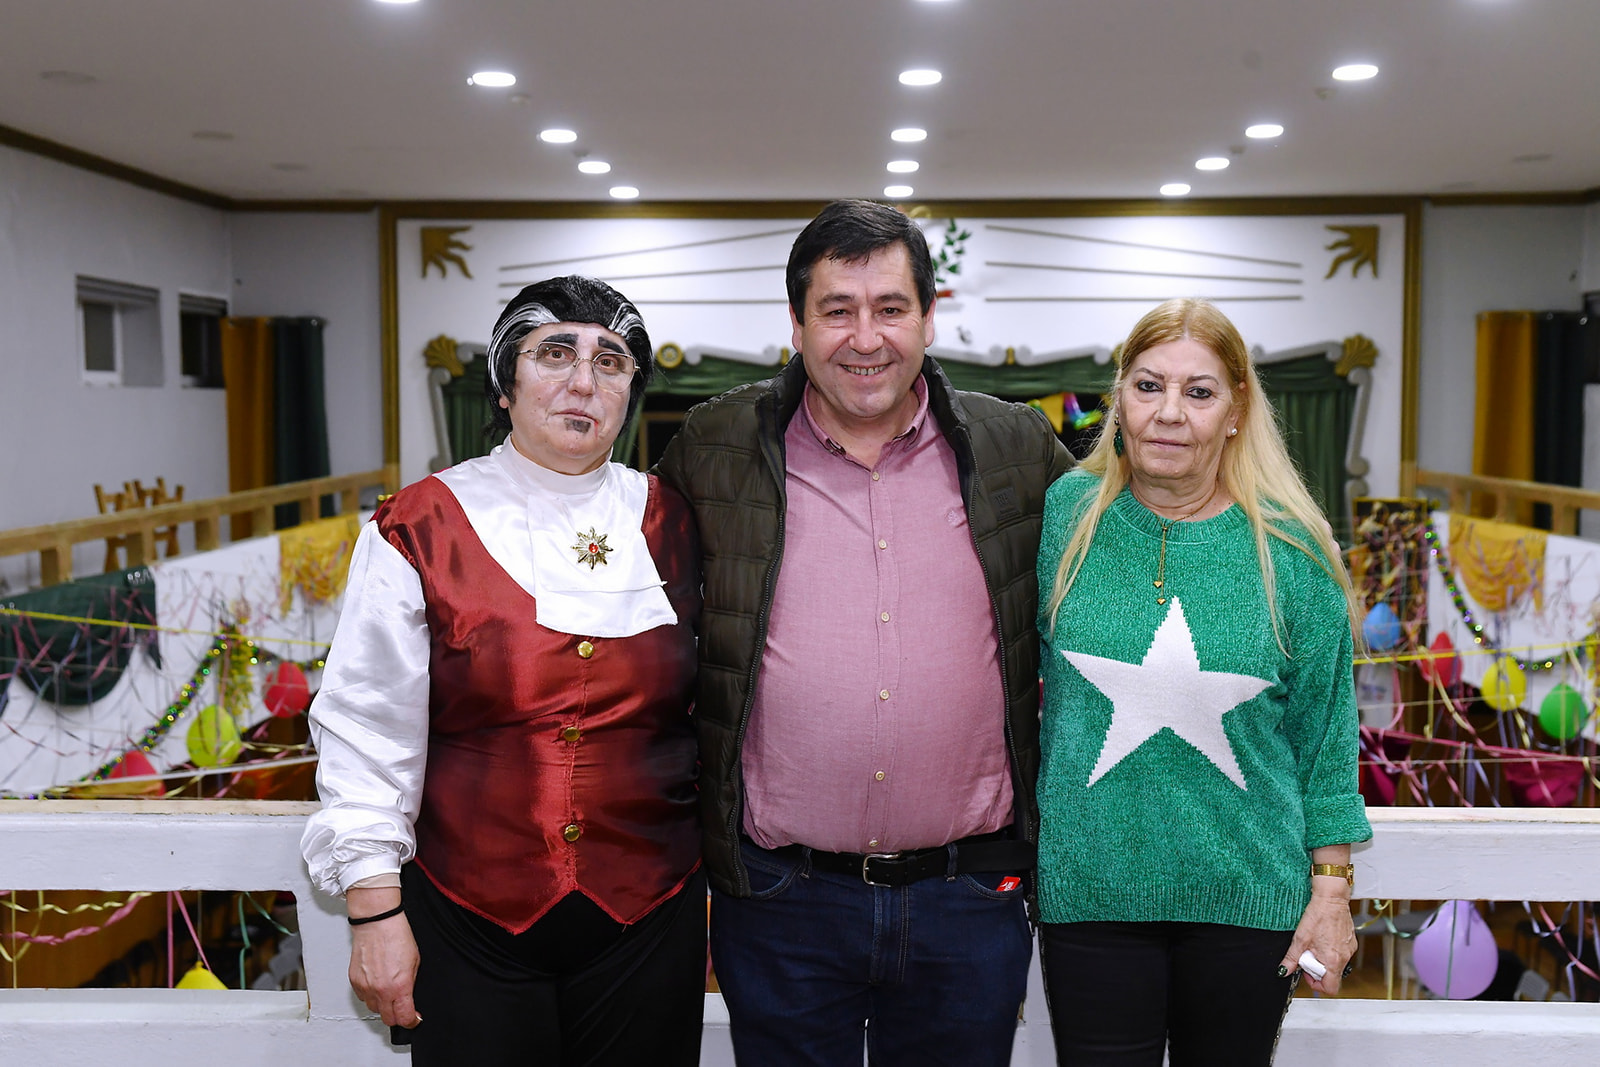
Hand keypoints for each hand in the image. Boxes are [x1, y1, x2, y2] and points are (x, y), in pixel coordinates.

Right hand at [347, 890, 421, 1027]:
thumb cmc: (396, 936)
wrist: (377, 924)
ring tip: (388, 991)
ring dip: (382, 1005)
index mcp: (399, 986)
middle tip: (401, 1007)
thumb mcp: (415, 962)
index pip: (404, 1017)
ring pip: (374, 1009)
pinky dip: (370, 995)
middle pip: (388, 1018)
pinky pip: (363, 997)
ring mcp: (366, 987)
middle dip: (397, 1015)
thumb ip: (411, 983)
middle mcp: (381, 990)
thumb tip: (410, 997)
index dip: (411, 1021)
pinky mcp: (354, 982)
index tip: (414, 1019)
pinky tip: (376, 983)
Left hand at [1281, 887, 1356, 994]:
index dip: (1316, 984)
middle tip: (1308, 956)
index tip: (1307, 973)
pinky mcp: (1351, 942)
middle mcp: (1345, 958)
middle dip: (1318, 969)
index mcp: (1333, 961)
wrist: (1331, 898)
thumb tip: (1284, 970)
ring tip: (1314, 945)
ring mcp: (1349, 950)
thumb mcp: (1300, 938)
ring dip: (1324, 960)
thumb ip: (1291, 958)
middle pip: (1332, 976)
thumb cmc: (1318, 915)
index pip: (1330, 988)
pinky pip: (1341, 953)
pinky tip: (1322, 938)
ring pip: (1336, 964)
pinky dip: (1331, 951)